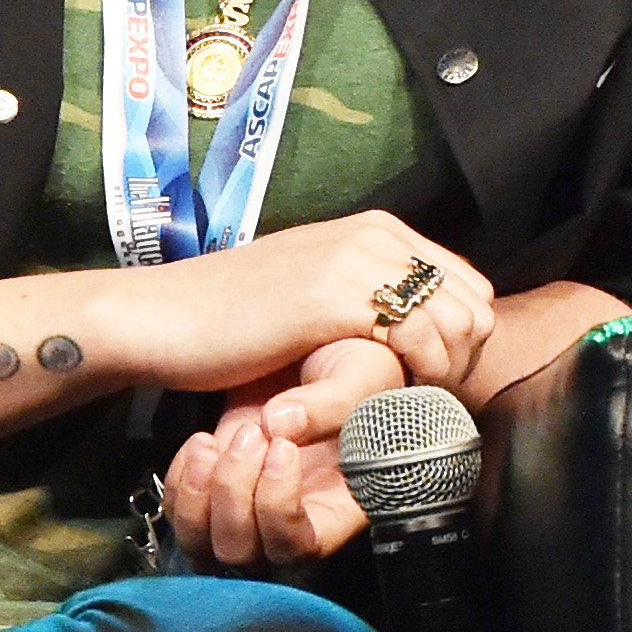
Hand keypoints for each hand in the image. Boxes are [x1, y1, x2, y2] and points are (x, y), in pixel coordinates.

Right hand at [102, 214, 496, 396]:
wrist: (157, 320)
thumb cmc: (229, 319)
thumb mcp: (312, 289)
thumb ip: (364, 293)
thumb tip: (416, 323)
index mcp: (376, 229)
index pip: (467, 284)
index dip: (462, 338)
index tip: (430, 379)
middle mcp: (375, 234)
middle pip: (474, 303)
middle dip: (462, 358)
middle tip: (423, 398)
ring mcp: (357, 261)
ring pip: (458, 322)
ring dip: (444, 373)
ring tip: (404, 402)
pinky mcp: (336, 297)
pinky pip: (421, 341)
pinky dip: (419, 379)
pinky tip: (386, 401)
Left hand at [158, 337, 408, 567]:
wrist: (321, 349)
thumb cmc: (361, 368)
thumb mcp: (361, 375)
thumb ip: (332, 401)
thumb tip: (281, 423)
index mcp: (339, 507)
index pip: (300, 544)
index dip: (278, 508)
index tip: (283, 447)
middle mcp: (294, 519)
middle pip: (243, 551)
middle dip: (234, 494)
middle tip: (251, 434)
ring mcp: (251, 507)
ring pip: (203, 543)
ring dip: (198, 498)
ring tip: (210, 445)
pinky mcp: (219, 487)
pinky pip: (183, 513)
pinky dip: (181, 483)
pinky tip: (201, 443)